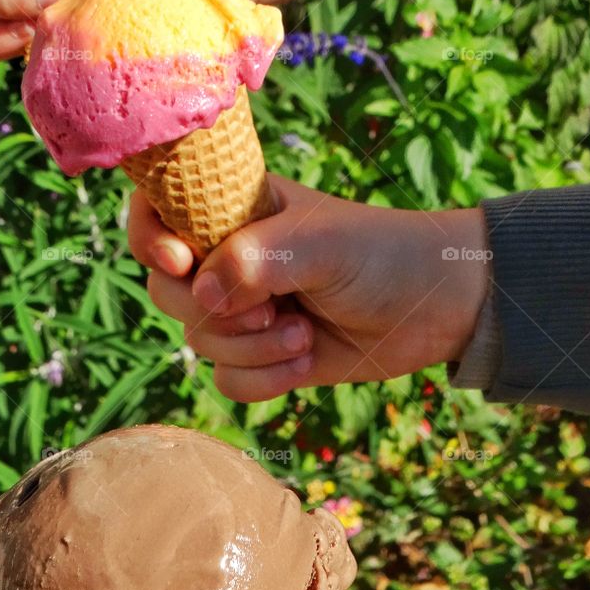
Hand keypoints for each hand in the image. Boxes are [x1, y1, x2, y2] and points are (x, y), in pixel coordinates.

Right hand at [128, 174, 488, 401]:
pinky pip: (227, 380)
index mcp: (234, 209)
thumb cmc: (383, 254)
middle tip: (270, 311)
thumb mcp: (322, 244)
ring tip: (304, 334)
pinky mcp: (264, 354)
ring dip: (250, 350)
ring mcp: (245, 308)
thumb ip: (257, 259)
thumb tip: (199, 295)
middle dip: (215, 313)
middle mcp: (229, 257)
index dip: (150, 240)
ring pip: (198, 341)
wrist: (438, 308)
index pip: (155, 211)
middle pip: (166, 291)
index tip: (183, 263)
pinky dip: (263, 380)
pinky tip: (306, 361)